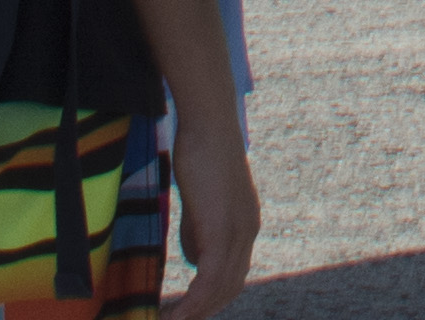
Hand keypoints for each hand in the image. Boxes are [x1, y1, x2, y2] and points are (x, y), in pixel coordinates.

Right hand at [163, 102, 260, 314]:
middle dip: (203, 310)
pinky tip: (175, 313)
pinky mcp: (221, 229)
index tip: (187, 309)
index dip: (211, 296)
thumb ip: (197, 230)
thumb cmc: (200, 151)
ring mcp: (238, 231)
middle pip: (231, 287)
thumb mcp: (200, 199)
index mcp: (246, 225)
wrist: (208, 123)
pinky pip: (209, 278)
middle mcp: (248, 232)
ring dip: (195, 311)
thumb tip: (192, 260)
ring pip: (220, 288)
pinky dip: (193, 301)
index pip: (234, 274)